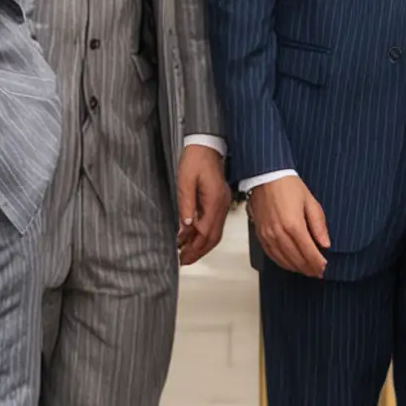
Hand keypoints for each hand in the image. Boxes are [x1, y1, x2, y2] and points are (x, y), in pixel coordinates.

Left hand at [176, 145, 230, 265]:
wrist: (206, 145)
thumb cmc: (195, 159)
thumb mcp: (185, 181)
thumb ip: (186, 204)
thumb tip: (185, 226)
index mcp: (215, 201)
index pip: (206, 231)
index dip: (194, 246)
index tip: (183, 256)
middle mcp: (222, 205)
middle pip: (213, 236)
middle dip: (198, 251)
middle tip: (184, 261)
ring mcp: (222, 203)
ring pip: (214, 232)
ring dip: (200, 244)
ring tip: (185, 252)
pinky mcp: (219, 201)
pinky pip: (213, 223)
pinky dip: (202, 233)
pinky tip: (191, 236)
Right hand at [248, 175, 329, 277]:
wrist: (265, 177)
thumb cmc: (288, 186)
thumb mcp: (310, 202)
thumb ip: (319, 225)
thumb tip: (325, 244)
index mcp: (294, 225)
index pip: (309, 252)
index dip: (318, 263)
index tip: (324, 268)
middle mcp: (279, 234)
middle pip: (297, 259)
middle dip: (309, 268)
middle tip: (318, 272)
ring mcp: (268, 236)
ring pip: (284, 260)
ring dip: (297, 268)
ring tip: (307, 270)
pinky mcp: (260, 235)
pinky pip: (272, 255)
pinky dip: (282, 263)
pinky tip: (290, 264)